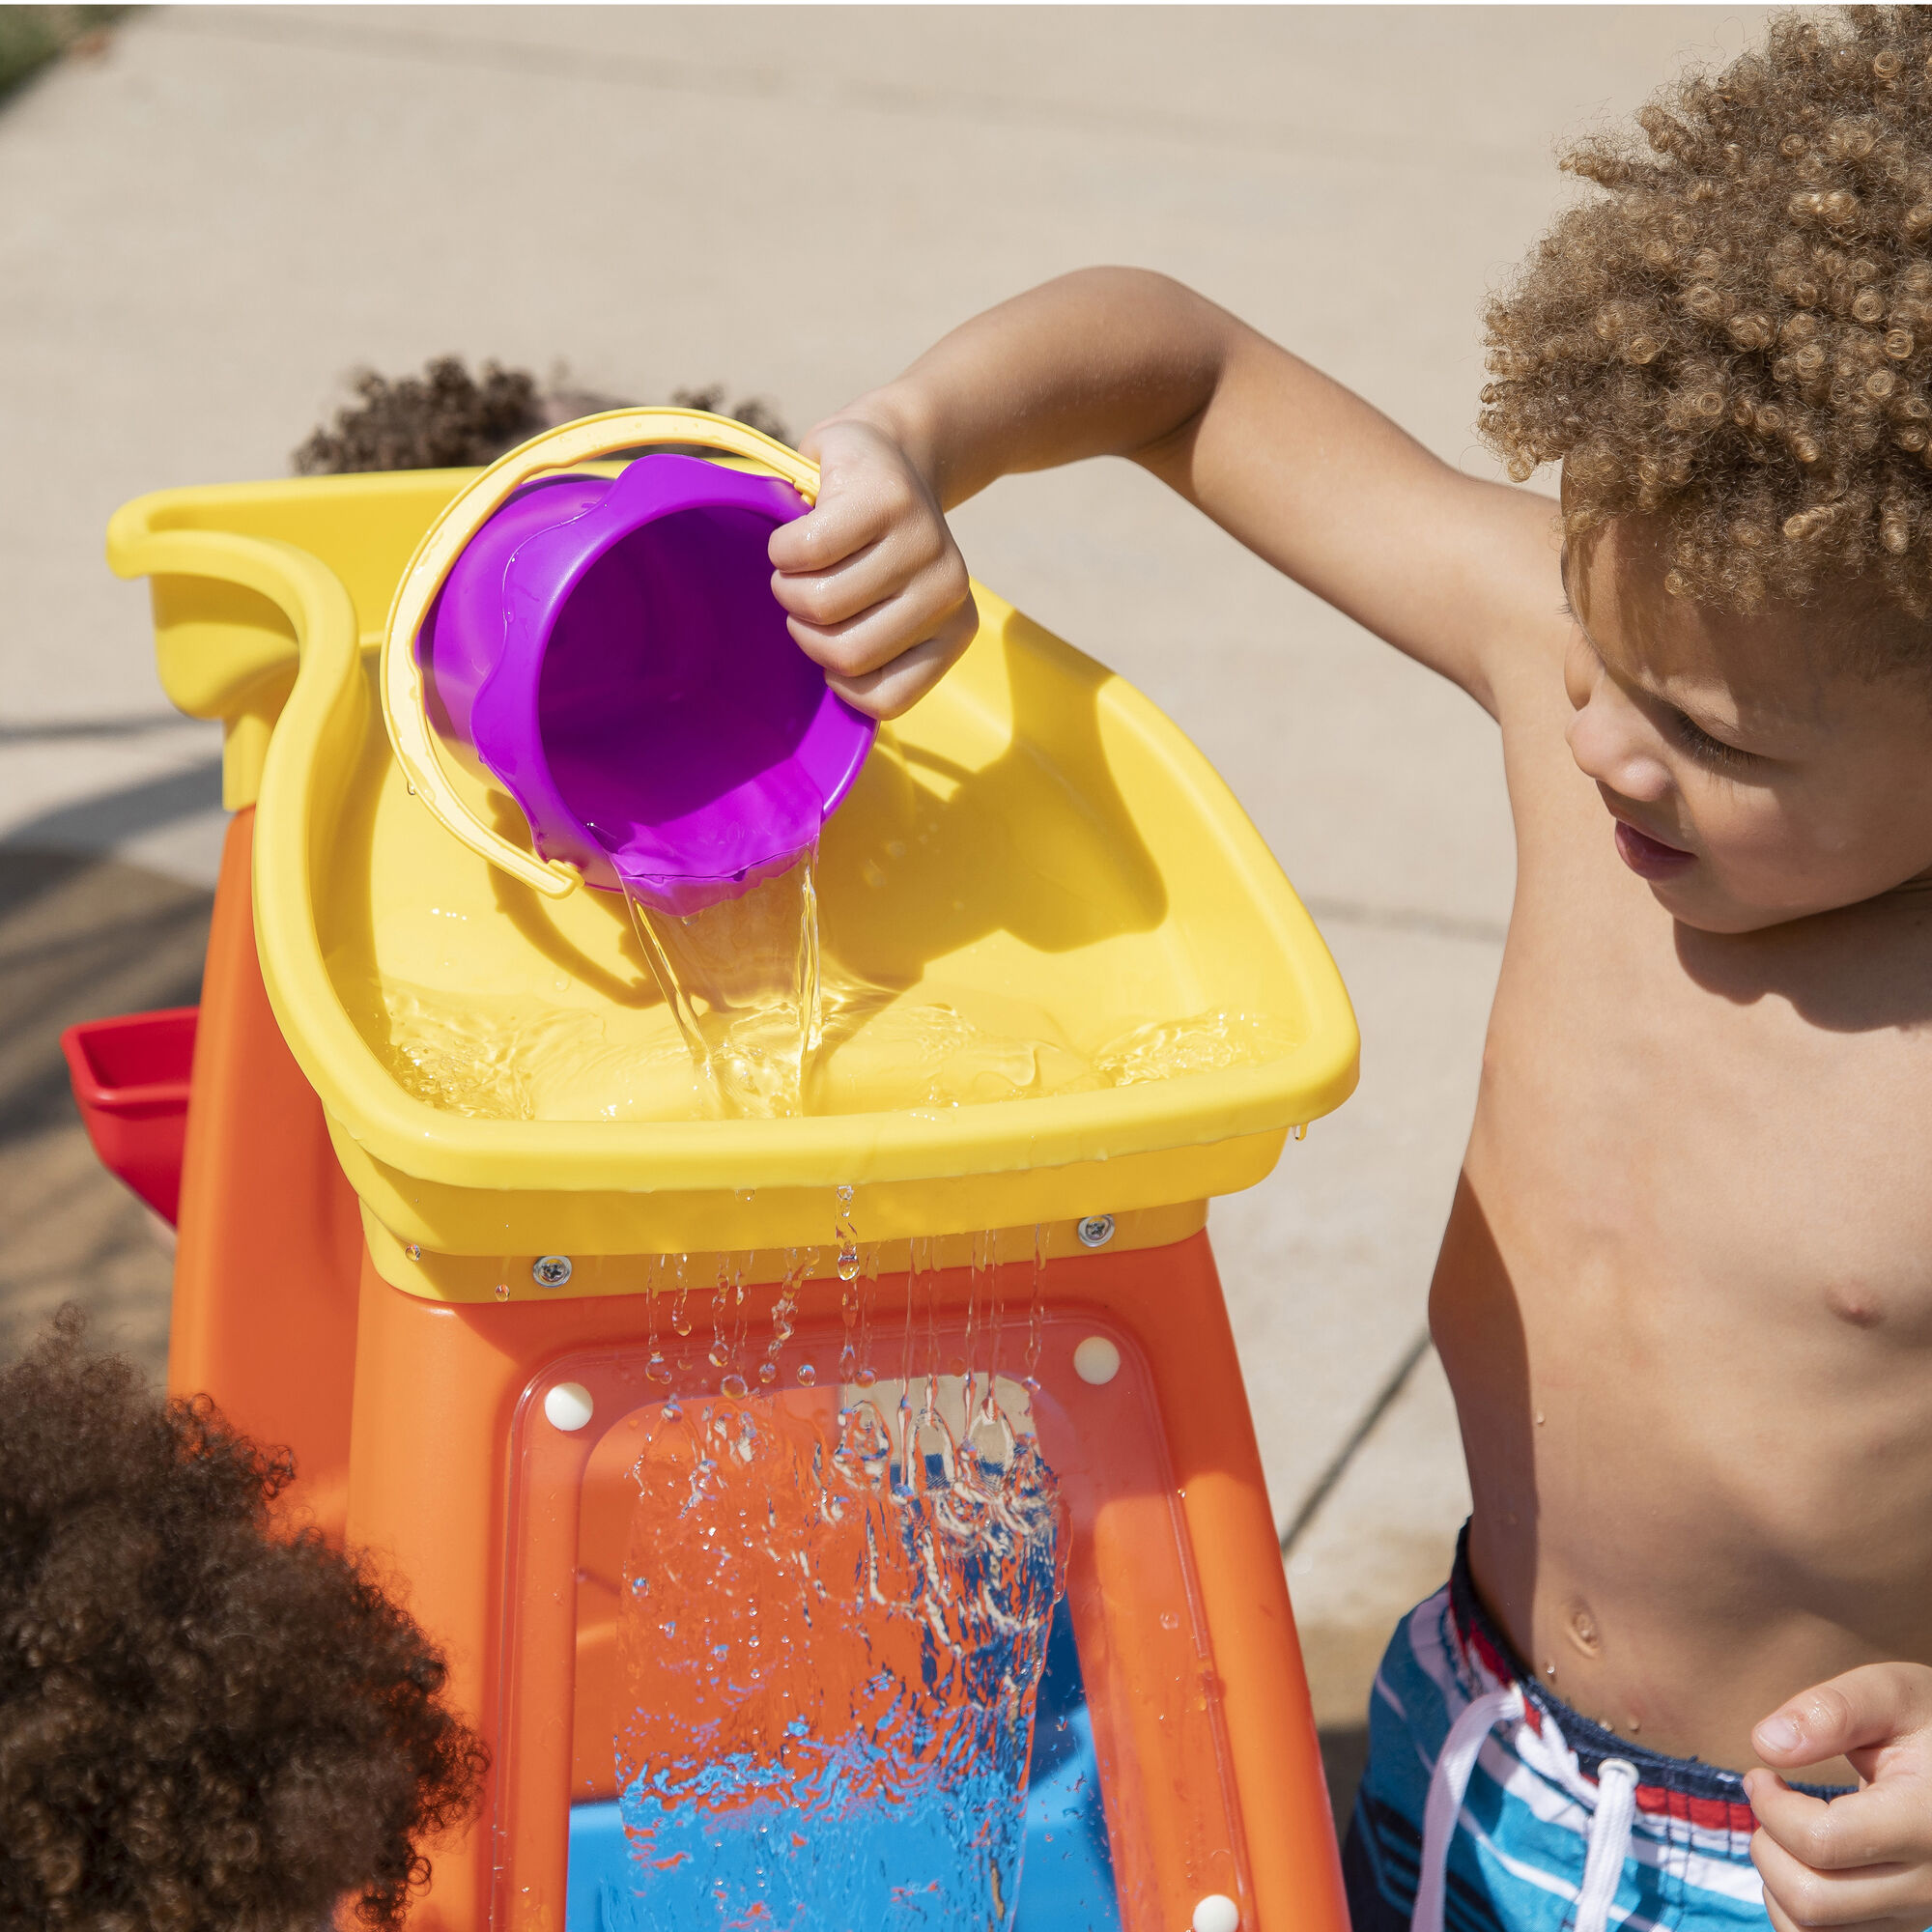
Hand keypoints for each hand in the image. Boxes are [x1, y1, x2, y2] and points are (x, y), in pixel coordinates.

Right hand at [768, 411, 977, 720]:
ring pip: (819, 605)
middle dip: (804, 629)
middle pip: (843, 655)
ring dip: (788, 585)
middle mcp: (947, 591)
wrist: (890, 452)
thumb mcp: (882, 610)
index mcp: (952, 631)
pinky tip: (797, 530)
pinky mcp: (883, 500)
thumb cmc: (870, 547)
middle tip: (809, 594)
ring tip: (802, 563)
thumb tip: (824, 687)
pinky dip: (782, 548)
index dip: (836, 678)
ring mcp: (920, 543)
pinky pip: (804, 552)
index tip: (837, 636)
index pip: (884, 700)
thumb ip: (866, 655)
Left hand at [1746, 1663, 1931, 1931]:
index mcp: (1926, 1819)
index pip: (1822, 1841)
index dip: (1771, 1806)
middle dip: (1767, 1847)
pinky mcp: (1907, 1924)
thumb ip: (1830, 1710)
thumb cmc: (1926, 1722)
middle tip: (1770, 1803)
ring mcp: (1921, 1911)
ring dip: (1777, 1883)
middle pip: (1814, 1899)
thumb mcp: (1889, 1692)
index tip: (1762, 1774)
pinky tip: (1801, 1864)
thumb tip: (1767, 1745)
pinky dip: (1798, 1913)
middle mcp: (1931, 1881)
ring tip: (1784, 1833)